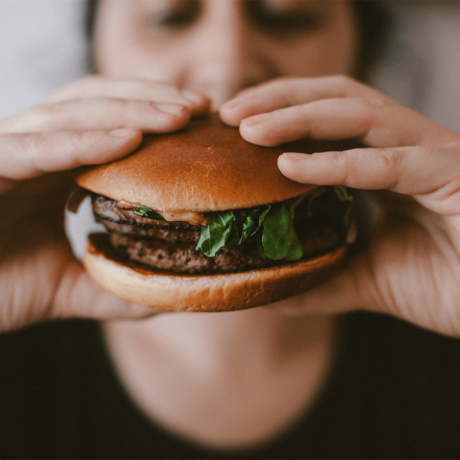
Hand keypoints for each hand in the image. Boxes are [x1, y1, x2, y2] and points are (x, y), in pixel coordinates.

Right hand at [0, 76, 209, 330]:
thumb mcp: (68, 288)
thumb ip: (114, 286)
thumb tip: (167, 293)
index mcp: (54, 168)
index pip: (111, 123)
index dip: (156, 117)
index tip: (204, 123)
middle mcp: (32, 149)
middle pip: (98, 104)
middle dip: (153, 99)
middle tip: (204, 107)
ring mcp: (6, 152)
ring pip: (72, 113)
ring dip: (130, 109)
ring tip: (181, 115)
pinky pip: (36, 147)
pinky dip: (83, 140)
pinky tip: (129, 139)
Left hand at [220, 75, 459, 336]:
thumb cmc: (446, 284)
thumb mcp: (365, 279)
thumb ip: (320, 278)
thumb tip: (269, 289)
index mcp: (386, 163)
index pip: (327, 119)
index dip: (279, 113)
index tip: (232, 126)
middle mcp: (407, 147)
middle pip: (337, 98)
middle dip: (280, 99)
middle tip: (228, 113)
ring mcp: (432, 156)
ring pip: (360, 115)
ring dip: (299, 117)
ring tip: (248, 129)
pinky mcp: (453, 176)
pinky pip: (389, 163)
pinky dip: (338, 163)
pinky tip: (291, 166)